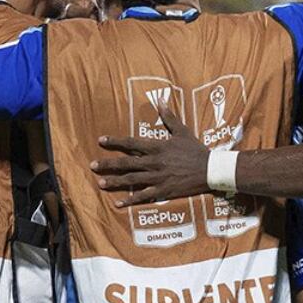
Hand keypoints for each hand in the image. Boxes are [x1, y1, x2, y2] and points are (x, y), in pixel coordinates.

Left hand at [92, 103, 210, 206]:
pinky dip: (130, 200)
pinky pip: (143, 196)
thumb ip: (168, 117)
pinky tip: (118, 203)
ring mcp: (158, 178)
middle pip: (127, 163)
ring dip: (115, 182)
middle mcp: (154, 162)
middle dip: (108, 164)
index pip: (131, 143)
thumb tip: (160, 100)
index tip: (100, 140)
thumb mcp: (182, 131)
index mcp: (157, 147)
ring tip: (100, 183)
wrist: (210, 170)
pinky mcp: (163, 191)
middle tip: (92, 166)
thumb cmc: (195, 150)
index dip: (115, 141)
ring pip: (132, 180)